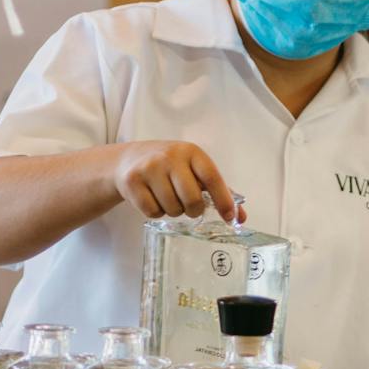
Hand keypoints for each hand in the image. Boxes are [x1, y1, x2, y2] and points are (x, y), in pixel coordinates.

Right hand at [111, 139, 237, 222]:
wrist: (129, 159)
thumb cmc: (169, 166)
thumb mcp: (193, 169)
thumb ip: (218, 190)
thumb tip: (239, 217)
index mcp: (191, 152)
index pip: (212, 178)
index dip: (224, 200)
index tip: (230, 217)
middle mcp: (171, 157)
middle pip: (193, 200)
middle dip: (193, 210)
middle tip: (189, 206)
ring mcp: (150, 168)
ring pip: (172, 209)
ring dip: (173, 211)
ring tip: (167, 197)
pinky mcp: (132, 182)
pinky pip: (153, 212)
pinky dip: (155, 212)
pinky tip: (152, 198)